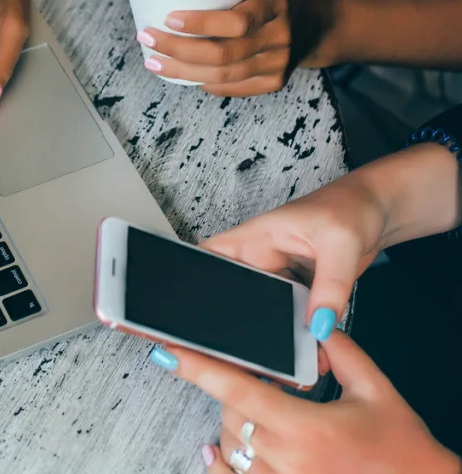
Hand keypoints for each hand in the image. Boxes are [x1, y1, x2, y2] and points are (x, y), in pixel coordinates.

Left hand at [136, 0, 336, 95]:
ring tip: (154, 62)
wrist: (321, 22)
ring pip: (222, 76)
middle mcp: (279, 37)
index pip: (237, 22)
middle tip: (147, 38)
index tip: (168, 18)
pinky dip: (203, 82)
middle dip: (178, 50)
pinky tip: (181, 73)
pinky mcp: (274, 82)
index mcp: (275, 4)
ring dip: (182, 71)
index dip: (200, 24)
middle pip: (223, 54)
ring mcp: (278, 64)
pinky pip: (231, 88)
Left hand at [154, 332, 458, 473]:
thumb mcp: (376, 390)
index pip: (238, 389)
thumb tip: (316, 322)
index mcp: (308, 428)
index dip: (198, 367)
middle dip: (234, 388)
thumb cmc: (403, 450)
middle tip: (254, 376)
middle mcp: (289, 461)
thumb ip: (341, 350)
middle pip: (230, 412)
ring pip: (231, 445)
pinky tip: (214, 452)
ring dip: (235, 421)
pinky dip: (222, 465)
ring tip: (257, 408)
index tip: (166, 351)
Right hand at [199, 174, 388, 339]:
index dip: (193, 278)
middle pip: (234, 291)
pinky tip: (312, 348)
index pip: (209, 256)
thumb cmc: (350, 208)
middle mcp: (262, 256)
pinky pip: (291, 315)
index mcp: (256, 237)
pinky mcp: (299, 288)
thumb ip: (330, 286)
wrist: (377, 210)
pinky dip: (300, 332)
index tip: (190, 310)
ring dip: (275, 331)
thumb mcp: (340, 244)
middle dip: (238, 320)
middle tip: (249, 350)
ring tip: (290, 358)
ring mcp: (280, 274)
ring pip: (264, 309)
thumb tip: (318, 327)